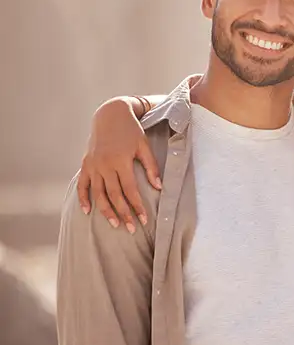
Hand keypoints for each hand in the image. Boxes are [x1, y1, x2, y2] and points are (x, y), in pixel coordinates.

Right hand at [77, 97, 160, 232]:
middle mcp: (104, 165)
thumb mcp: (144, 146)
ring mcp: (93, 165)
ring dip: (106, 210)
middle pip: (114, 196)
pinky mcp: (86, 164)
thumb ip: (151, 167)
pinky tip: (88, 211)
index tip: (144, 220)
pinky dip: (83, 198)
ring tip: (115, 224)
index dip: (137, 207)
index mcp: (120, 161)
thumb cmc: (131, 130)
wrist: (110, 114)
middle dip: (123, 213)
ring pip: (98, 193)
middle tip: (131, 229)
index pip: (130, 190)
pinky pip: (82, 185)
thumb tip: (159, 187)